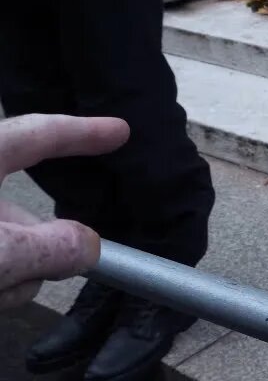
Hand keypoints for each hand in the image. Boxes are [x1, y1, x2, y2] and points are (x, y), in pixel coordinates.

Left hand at [0, 114, 127, 308]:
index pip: (39, 132)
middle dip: (37, 249)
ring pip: (6, 245)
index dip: (84, 131)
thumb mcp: (3, 254)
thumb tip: (86, 246)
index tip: (118, 132)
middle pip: (22, 213)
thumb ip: (56, 247)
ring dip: (13, 275)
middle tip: (37, 271)